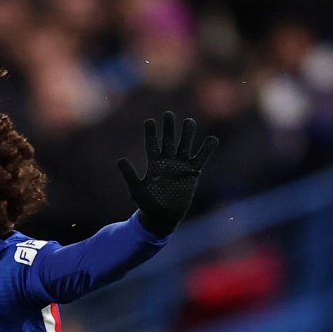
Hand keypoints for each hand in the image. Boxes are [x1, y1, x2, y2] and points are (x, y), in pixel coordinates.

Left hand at [116, 112, 217, 235]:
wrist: (163, 217)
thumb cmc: (148, 204)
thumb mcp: (137, 191)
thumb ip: (130, 176)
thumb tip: (120, 161)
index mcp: (154, 164)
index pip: (152, 145)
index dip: (151, 134)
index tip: (149, 122)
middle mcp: (167, 161)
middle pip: (169, 141)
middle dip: (169, 128)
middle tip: (168, 114)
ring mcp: (181, 166)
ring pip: (184, 146)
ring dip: (187, 134)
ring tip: (189, 122)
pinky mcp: (192, 173)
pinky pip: (201, 159)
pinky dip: (206, 150)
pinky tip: (213, 139)